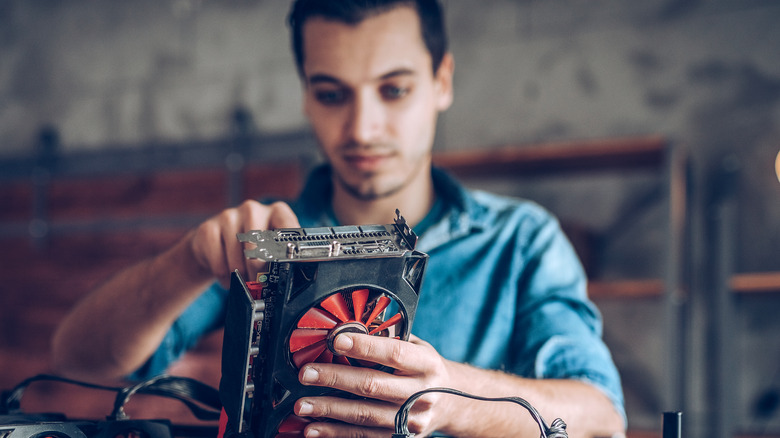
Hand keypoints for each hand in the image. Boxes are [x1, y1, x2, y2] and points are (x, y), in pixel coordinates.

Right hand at [188, 200, 299, 287]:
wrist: (215, 246)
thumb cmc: (251, 249)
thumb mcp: (271, 248)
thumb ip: (283, 254)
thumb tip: (294, 271)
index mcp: (276, 212)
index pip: (287, 225)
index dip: (286, 249)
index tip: (285, 265)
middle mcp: (253, 209)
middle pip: (260, 245)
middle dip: (259, 270)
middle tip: (259, 281)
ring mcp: (229, 216)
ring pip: (238, 256)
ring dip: (241, 275)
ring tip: (242, 277)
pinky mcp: (208, 228)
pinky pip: (218, 261)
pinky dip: (223, 274)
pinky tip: (226, 274)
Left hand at [293, 333, 454, 437]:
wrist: (455, 404)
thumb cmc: (427, 370)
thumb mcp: (418, 348)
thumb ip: (389, 339)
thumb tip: (352, 327)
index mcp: (426, 364)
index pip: (393, 353)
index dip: (364, 347)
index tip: (336, 341)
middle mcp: (421, 393)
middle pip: (373, 385)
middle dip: (335, 378)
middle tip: (307, 374)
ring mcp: (411, 420)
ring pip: (364, 416)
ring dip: (329, 410)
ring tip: (302, 405)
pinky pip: (365, 437)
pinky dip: (336, 433)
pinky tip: (315, 429)